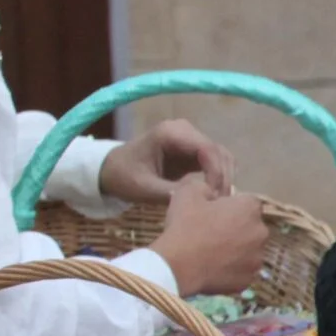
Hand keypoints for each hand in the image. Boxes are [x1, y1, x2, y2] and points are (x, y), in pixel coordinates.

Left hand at [100, 118, 235, 201]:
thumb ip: (172, 192)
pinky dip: (219, 178)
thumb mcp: (144, 188)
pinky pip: (216, 163)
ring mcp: (190, 139)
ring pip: (222, 157)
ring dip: (224, 178)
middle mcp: (184, 130)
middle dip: (223, 178)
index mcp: (170, 133)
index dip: (217, 173)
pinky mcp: (193, 151)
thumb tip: (203, 197)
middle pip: (219, 152)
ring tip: (217, 202)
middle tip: (220, 204)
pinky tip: (214, 196)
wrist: (110, 170)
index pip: (207, 149)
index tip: (215, 197)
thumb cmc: (123, 177)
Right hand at [154, 173, 268, 296]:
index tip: (214, 211)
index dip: (231, 205)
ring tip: (212, 253)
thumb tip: (211, 193)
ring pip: (249, 249)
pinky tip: (213, 267)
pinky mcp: (249, 279)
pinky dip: (232, 268)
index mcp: (249, 209)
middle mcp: (261, 233)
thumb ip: (204, 187)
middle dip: (237, 227)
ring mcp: (257, 259)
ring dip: (236, 249)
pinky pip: (242, 269)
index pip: (248, 201)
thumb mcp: (187, 194)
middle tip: (212, 232)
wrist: (178, 265)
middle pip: (251, 226)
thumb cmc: (185, 226)